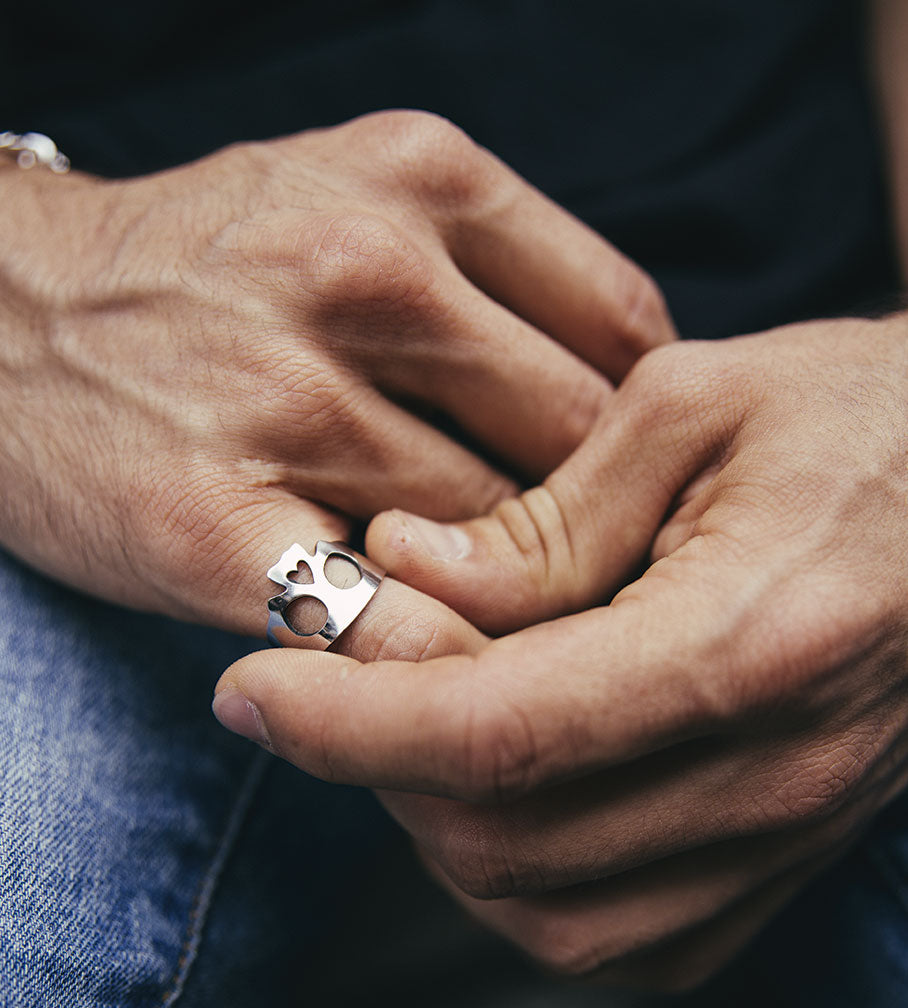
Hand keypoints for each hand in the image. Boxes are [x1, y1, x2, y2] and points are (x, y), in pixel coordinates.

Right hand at [0, 111, 671, 633]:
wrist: (0, 316)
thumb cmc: (204, 272)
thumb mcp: (354, 196)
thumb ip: (494, 277)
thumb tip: (630, 405)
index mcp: (420, 180)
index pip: (626, 333)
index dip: (641, 436)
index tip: (617, 491)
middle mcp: (364, 270)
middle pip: (578, 443)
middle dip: (592, 524)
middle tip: (578, 574)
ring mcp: (287, 400)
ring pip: (499, 544)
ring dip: (512, 599)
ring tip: (493, 620)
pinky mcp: (214, 526)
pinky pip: (390, 627)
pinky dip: (432, 665)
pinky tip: (427, 667)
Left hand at [215, 316, 907, 986]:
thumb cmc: (860, 417)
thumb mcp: (694, 406)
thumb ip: (544, 515)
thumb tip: (403, 577)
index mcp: (747, 640)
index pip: (497, 732)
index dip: (346, 722)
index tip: (250, 686)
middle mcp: (775, 769)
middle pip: (508, 839)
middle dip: (376, 770)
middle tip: (327, 680)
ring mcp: (792, 831)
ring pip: (554, 916)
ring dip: (442, 834)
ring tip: (409, 726)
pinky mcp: (791, 858)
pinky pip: (628, 941)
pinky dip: (529, 889)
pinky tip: (501, 796)